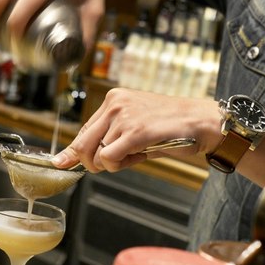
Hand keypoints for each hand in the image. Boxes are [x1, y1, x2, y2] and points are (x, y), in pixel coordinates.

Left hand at [53, 88, 223, 171]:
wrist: (202, 122)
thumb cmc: (173, 126)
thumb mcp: (136, 126)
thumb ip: (111, 137)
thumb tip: (83, 158)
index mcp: (115, 99)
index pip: (84, 130)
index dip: (73, 151)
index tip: (62, 162)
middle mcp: (115, 104)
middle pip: (83, 143)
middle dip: (91, 162)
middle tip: (113, 165)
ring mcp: (124, 117)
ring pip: (98, 155)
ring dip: (117, 163)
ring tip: (139, 152)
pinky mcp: (135, 131)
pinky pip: (110, 158)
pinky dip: (121, 164)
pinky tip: (140, 155)